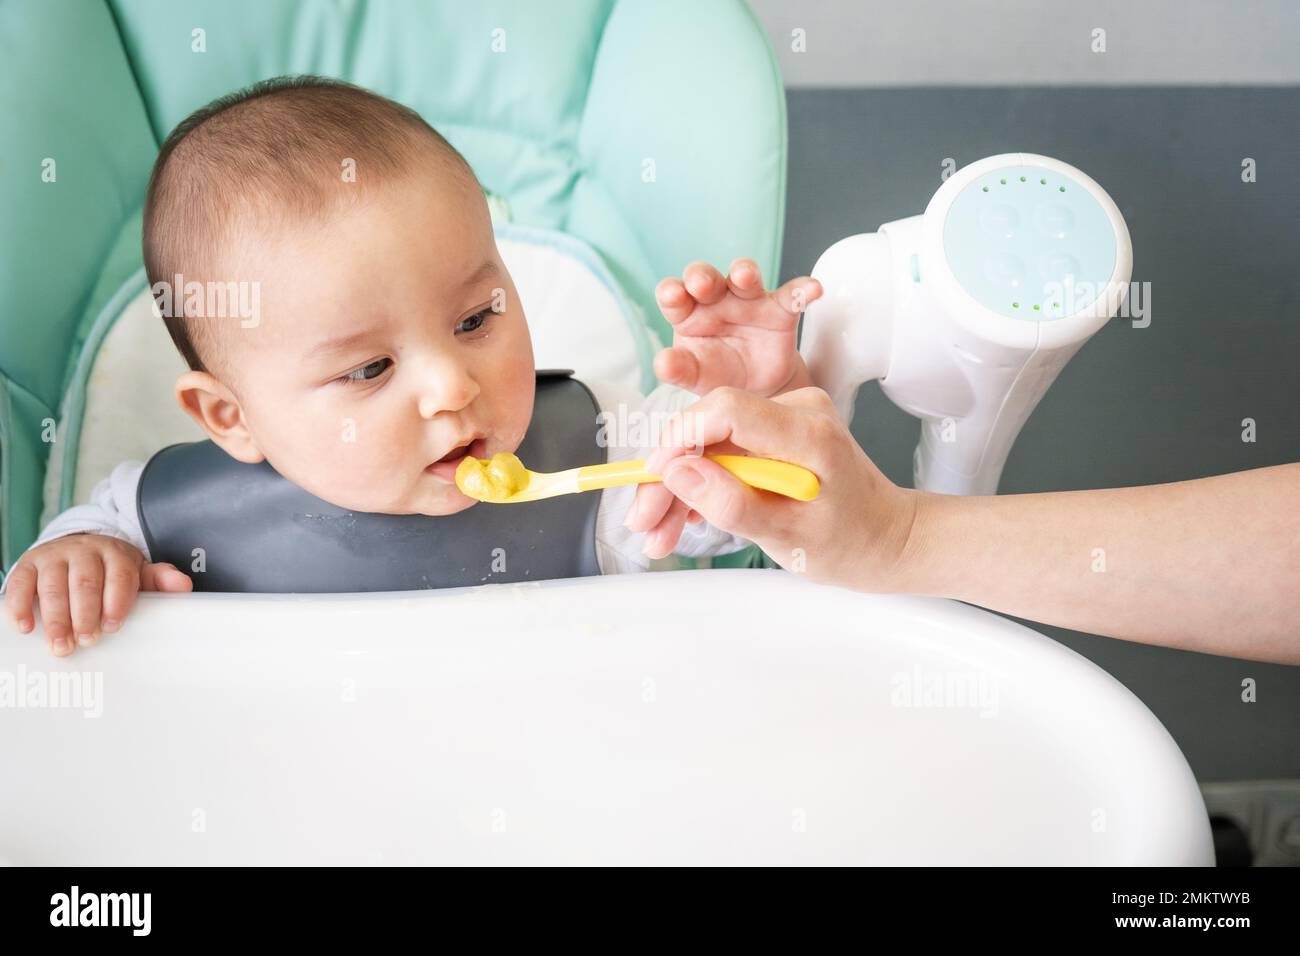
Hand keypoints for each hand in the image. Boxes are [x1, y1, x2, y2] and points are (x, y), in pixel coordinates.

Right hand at [3, 534, 192, 655]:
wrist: (75, 549)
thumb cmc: (110, 571)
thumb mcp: (136, 572)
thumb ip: (159, 580)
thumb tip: (183, 586)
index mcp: (115, 553)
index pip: (119, 575)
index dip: (117, 601)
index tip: (113, 626)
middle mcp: (83, 550)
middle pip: (84, 581)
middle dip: (85, 613)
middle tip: (86, 641)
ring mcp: (54, 556)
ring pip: (53, 585)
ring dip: (56, 618)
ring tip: (61, 645)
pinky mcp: (28, 564)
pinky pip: (20, 583)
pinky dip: (20, 606)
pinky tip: (25, 627)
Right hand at [626, 386, 917, 586]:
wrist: (885, 538)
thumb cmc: (850, 541)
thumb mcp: (789, 537)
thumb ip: (732, 504)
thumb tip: (678, 473)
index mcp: (808, 432)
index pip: (727, 408)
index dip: (681, 439)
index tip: (656, 479)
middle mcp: (797, 410)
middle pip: (710, 429)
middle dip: (670, 477)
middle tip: (644, 524)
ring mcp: (785, 417)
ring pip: (710, 443)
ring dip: (680, 488)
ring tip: (658, 535)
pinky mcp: (775, 431)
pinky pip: (725, 450)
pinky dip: (702, 483)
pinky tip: (682, 518)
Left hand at [653, 258, 821, 398]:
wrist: (755, 389)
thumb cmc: (717, 374)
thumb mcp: (695, 376)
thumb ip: (678, 369)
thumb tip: (662, 363)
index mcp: (687, 313)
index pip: (674, 296)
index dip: (672, 292)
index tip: (672, 296)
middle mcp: (715, 300)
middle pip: (707, 278)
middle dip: (703, 276)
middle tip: (702, 283)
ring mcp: (748, 301)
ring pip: (746, 277)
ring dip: (744, 272)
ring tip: (745, 276)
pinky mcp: (779, 310)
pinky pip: (792, 295)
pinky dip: (802, 290)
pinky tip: (812, 290)